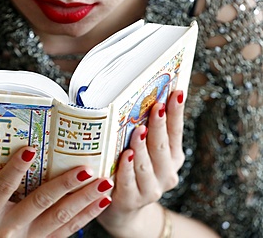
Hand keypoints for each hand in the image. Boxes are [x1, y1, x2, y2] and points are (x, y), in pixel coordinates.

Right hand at [0, 146, 113, 237]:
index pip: (3, 186)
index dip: (17, 168)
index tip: (32, 148)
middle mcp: (7, 228)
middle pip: (41, 202)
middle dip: (66, 184)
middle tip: (86, 169)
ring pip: (60, 218)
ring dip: (84, 200)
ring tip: (103, 184)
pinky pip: (67, 231)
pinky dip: (86, 216)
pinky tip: (100, 203)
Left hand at [97, 90, 184, 237]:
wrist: (124, 208)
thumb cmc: (134, 171)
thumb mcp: (147, 152)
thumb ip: (148, 132)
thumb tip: (144, 100)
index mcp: (173, 158)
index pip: (176, 133)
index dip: (176, 113)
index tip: (176, 92)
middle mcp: (166, 174)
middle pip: (163, 146)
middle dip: (159, 124)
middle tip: (156, 106)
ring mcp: (151, 189)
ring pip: (147, 164)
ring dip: (143, 146)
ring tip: (139, 130)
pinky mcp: (131, 200)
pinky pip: (129, 182)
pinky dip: (127, 168)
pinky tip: (125, 155)